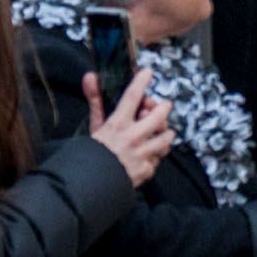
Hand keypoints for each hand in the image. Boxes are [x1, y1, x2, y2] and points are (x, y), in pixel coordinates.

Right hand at [83, 68, 171, 187]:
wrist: (90, 184)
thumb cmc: (92, 152)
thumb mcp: (94, 126)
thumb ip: (96, 101)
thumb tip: (90, 76)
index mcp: (117, 124)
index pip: (131, 97)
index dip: (141, 81)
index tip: (148, 72)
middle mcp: (132, 137)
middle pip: (159, 115)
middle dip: (163, 109)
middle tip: (162, 107)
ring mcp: (142, 154)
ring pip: (165, 137)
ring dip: (164, 133)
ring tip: (158, 132)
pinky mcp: (147, 169)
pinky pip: (158, 158)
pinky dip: (155, 155)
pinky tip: (148, 154)